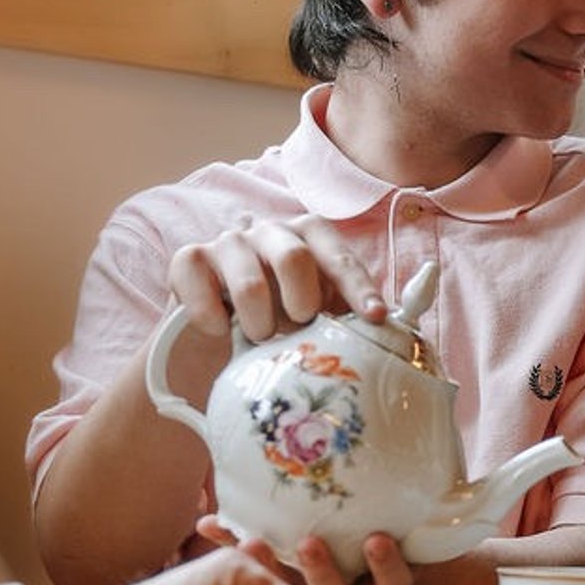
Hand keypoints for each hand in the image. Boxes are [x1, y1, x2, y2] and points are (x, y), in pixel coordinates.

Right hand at [165, 214, 388, 363]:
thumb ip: (351, 320)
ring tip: (260, 339)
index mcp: (308, 241)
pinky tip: (219, 332)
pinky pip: (198, 280)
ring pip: (249, 279)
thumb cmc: (275, 331)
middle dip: (302, 302)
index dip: (358, 287)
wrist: (211, 350)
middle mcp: (269, 233)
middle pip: (294, 256)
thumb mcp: (317, 326)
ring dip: (259, 321)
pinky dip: (211, 316)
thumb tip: (397, 331)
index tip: (374, 318)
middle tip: (298, 328)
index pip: (338, 257)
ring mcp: (227, 243)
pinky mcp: (188, 260)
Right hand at [195, 519, 416, 584]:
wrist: (394, 554)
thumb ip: (244, 537)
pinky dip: (393, 564)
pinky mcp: (401, 584)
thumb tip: (205, 522)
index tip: (250, 543)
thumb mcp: (283, 542)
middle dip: (317, 575)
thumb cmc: (327, 546)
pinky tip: (383, 538)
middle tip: (307, 544)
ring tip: (370, 541)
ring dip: (370, 570)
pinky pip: (400, 583)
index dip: (265, 570)